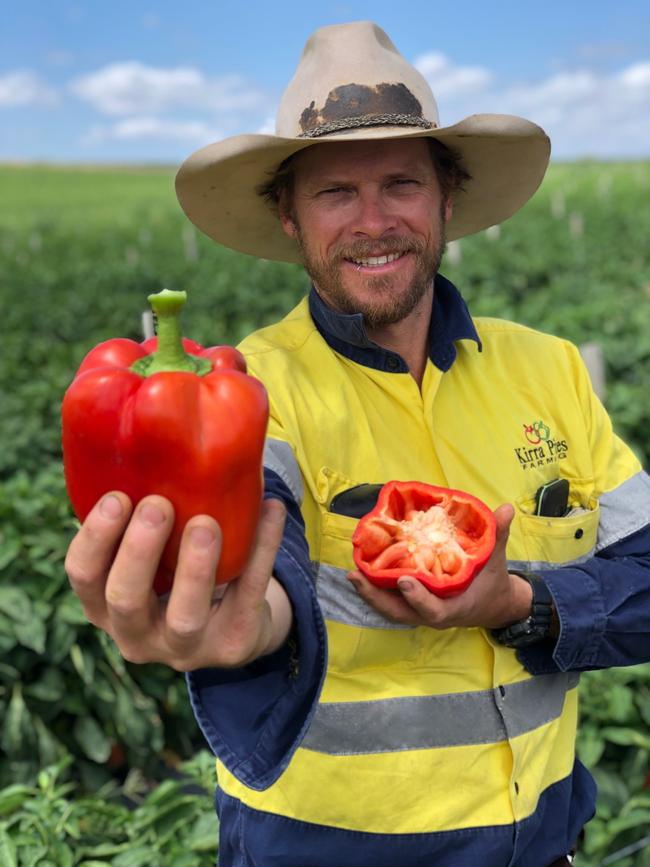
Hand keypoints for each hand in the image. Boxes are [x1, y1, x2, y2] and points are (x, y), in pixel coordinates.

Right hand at [65, 492, 290, 670]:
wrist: (233, 624)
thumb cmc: (179, 571)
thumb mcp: (152, 554)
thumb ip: (142, 514)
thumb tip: (153, 424)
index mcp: (106, 605)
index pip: (84, 576)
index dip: (95, 537)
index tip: (118, 496)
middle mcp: (136, 635)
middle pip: (125, 600)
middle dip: (139, 550)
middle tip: (158, 504)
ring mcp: (185, 649)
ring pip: (183, 617)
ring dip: (194, 567)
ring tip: (207, 523)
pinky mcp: (232, 645)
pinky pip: (248, 596)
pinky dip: (262, 550)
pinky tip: (272, 509)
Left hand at [347, 504, 531, 629]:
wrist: (494, 604)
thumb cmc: (492, 581)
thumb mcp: (496, 558)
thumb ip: (498, 534)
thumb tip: (507, 508)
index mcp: (455, 607)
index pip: (434, 610)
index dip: (419, 598)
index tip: (406, 580)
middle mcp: (434, 614)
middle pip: (401, 612)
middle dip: (377, 597)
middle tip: (357, 576)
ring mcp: (422, 611)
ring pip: (392, 608)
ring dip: (370, 594)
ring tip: (352, 574)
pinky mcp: (414, 605)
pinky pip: (392, 601)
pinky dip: (376, 589)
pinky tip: (361, 572)